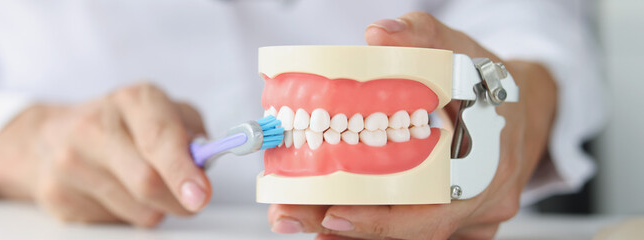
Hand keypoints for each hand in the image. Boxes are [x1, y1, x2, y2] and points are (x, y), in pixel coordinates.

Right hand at [0, 82, 210, 226]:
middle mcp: (94, 126)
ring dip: (154, 208)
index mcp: (131, 100)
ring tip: (141, 186)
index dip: (182, 170)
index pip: (159, 137)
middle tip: (191, 200)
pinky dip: (126, 215)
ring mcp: (69, 162)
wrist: (50, 136)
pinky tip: (113, 192)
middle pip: (147, 182)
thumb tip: (203, 165)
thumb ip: (192, 134)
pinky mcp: (56, 195)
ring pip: (136, 210)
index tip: (200, 195)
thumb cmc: (124, 125)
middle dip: (177, 199)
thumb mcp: (165, 113)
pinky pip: (112, 223)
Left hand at [268, 12, 557, 238]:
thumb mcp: (461, 52)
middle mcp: (480, 201)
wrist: (522, 111)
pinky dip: (372, 227)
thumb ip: (423, 37)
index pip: (432, 211)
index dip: (382, 221)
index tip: (333, 214)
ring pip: (408, 234)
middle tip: (293, 215)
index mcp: (487, 164)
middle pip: (409, 231)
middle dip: (349, 228)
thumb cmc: (490, 86)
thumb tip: (380, 35)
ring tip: (299, 214)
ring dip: (352, 229)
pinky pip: (412, 230)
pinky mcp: (456, 222)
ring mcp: (470, 218)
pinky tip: (333, 220)